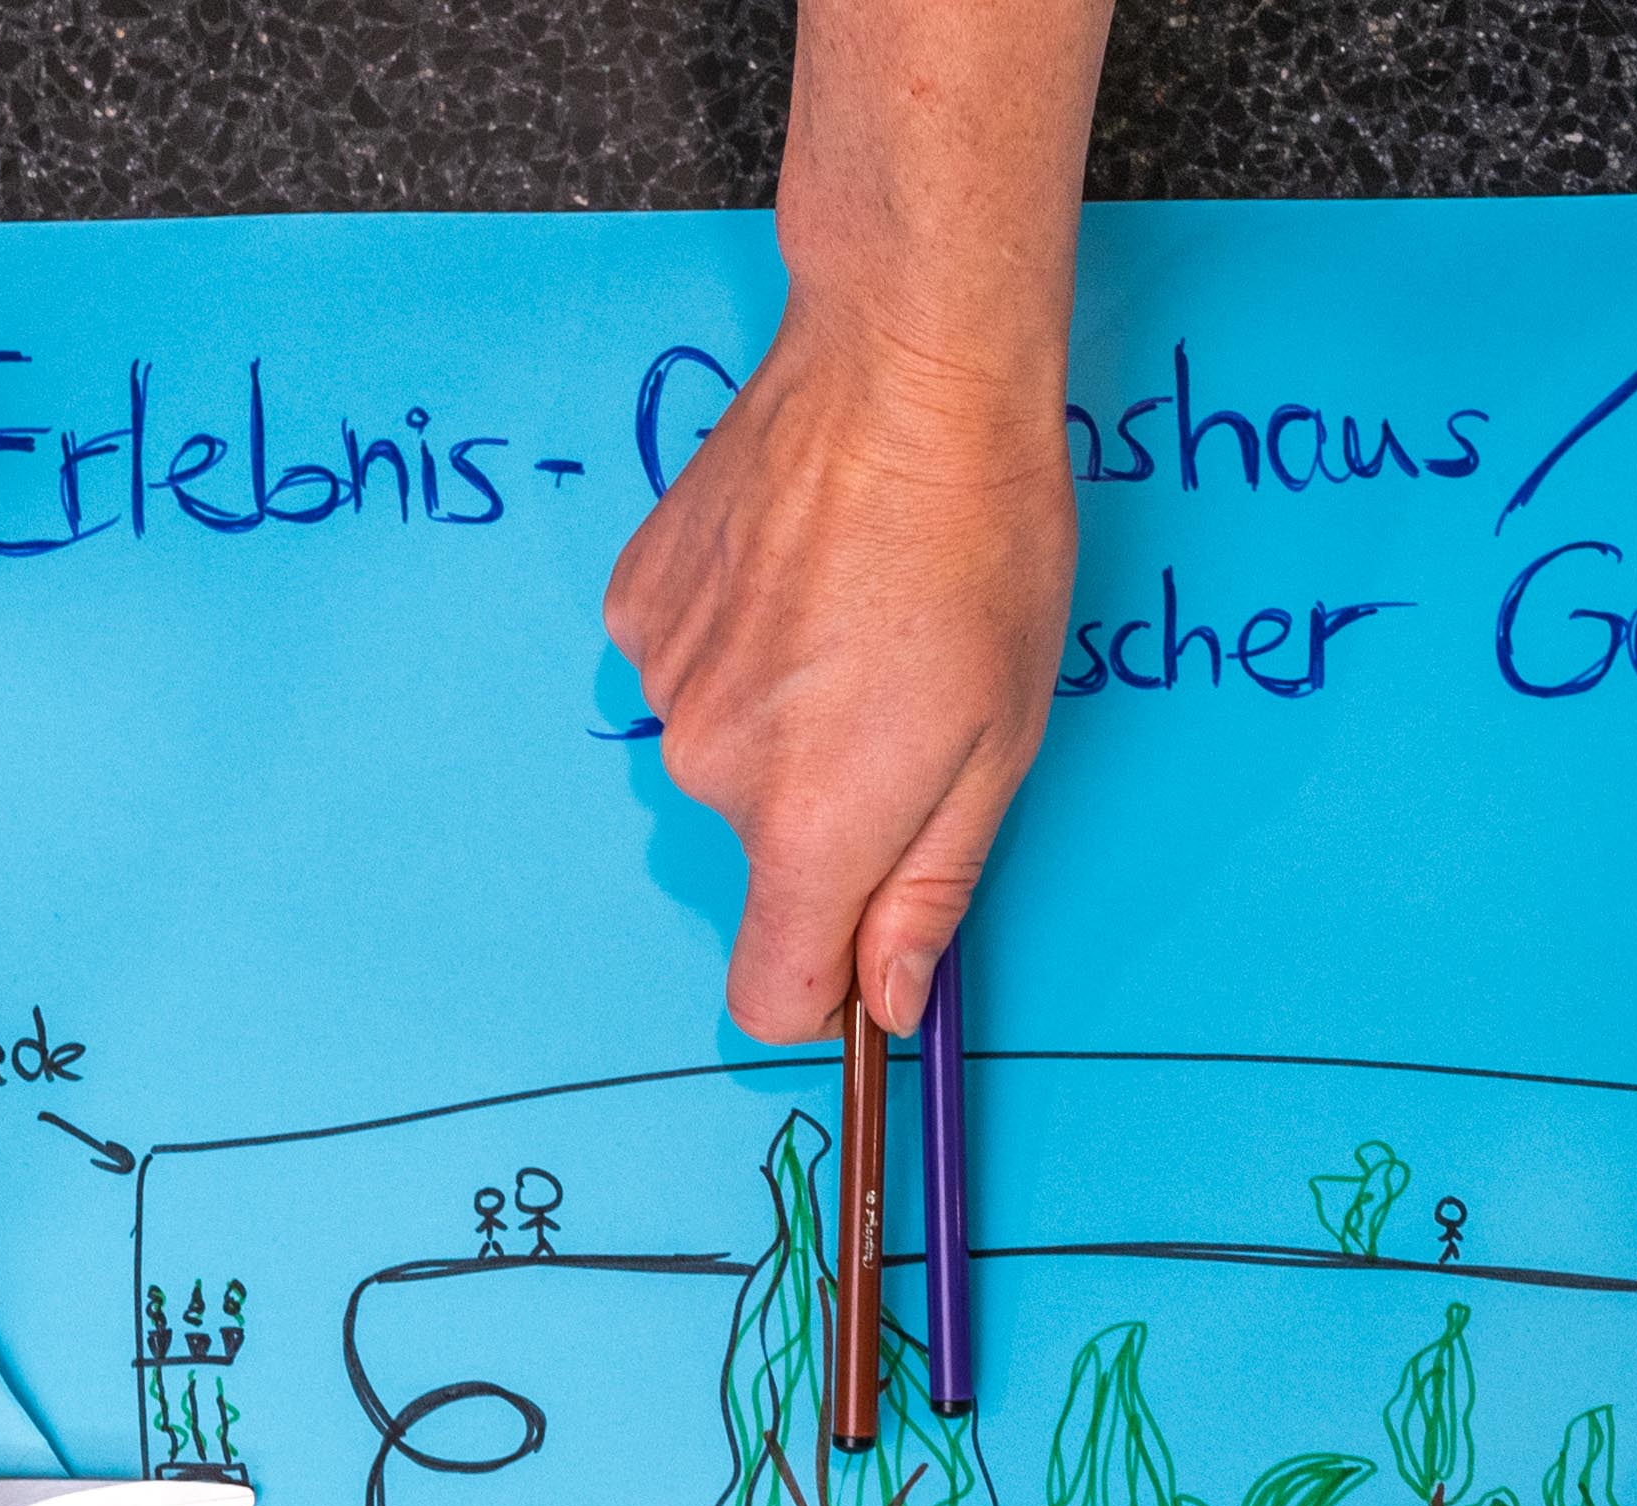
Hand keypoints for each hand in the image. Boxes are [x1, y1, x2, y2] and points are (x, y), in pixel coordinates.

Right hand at [605, 297, 1074, 1041]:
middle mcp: (711, 772)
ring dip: (787, 714)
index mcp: (809, 827)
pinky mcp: (637, 605)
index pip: (769, 996)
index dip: (826, 984)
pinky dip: (740, 643)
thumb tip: (887, 1002)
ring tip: (855, 615)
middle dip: (831, 807)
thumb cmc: (981, 547)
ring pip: (728, 756)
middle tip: (904, 697)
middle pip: (765, 856)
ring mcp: (664, 682)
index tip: (871, 937)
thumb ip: (931, 894)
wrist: (902, 371)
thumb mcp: (999, 748)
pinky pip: (691, 672)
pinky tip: (797, 573)